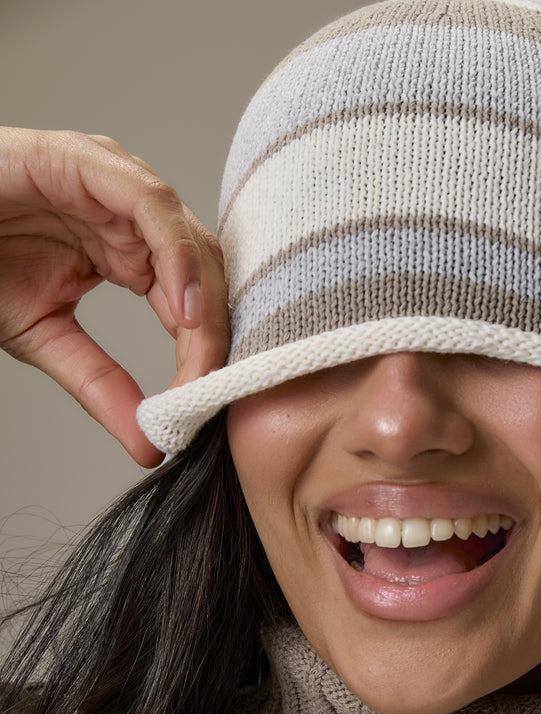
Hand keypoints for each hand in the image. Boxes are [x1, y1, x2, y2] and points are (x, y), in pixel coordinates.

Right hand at [0, 127, 228, 464]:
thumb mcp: (46, 338)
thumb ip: (100, 386)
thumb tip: (148, 447)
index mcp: (131, 252)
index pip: (192, 303)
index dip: (207, 354)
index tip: (207, 404)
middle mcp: (133, 215)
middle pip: (204, 273)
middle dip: (214, 334)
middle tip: (211, 391)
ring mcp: (116, 183)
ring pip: (189, 240)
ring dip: (203, 303)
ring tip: (201, 357)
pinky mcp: (91, 159)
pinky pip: (153, 205)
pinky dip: (176, 256)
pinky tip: (181, 307)